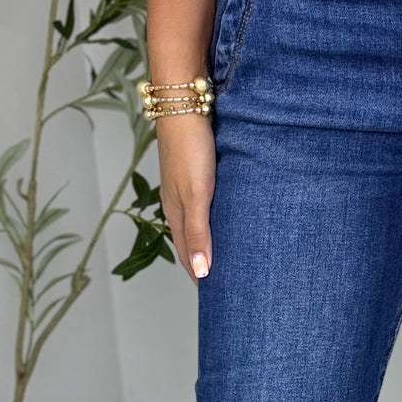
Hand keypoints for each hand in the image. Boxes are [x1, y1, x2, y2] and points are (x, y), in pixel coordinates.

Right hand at [157, 111, 216, 282]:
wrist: (183, 104)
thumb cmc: (190, 149)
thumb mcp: (196, 195)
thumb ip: (198, 232)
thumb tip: (200, 272)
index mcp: (176, 213)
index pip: (188, 255)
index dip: (199, 275)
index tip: (215, 297)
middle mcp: (178, 203)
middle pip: (191, 242)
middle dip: (204, 263)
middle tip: (224, 283)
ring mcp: (185, 187)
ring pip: (198, 223)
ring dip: (208, 242)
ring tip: (226, 257)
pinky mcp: (195, 172)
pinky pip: (204, 205)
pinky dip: (213, 220)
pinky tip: (225, 219)